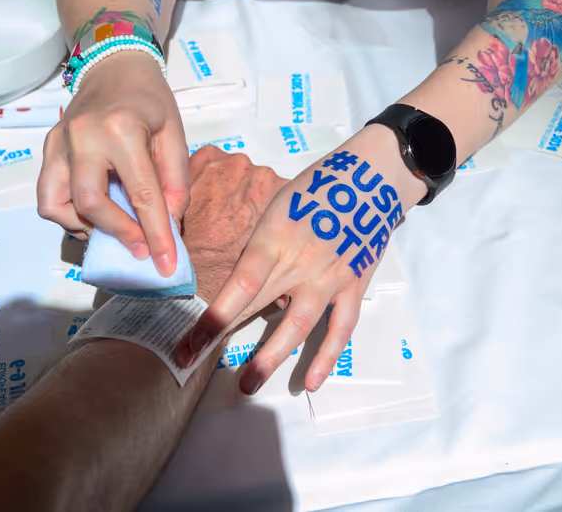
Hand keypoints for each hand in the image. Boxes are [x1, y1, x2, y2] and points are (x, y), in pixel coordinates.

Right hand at [38, 52, 189, 275]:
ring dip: (84, 227)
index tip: (166, 265)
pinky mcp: (47, 148)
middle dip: (117, 234)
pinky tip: (92, 214)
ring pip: (56, 205)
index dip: (156, 235)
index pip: (141, 195)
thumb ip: (175, 179)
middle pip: (90, 204)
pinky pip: (47, 195)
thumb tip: (170, 222)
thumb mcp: (173, 133)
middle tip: (141, 248)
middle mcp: (83, 137)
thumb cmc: (149, 100)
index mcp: (121, 130)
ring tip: (112, 229)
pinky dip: (67, 214)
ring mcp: (58, 143)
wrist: (113, 65)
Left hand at [174, 125, 426, 394]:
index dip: (212, 317)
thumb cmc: (316, 187)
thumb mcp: (276, 206)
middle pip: (256, 307)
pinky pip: (340, 328)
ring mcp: (329, 278)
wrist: (372, 177)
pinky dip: (327, 357)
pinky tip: (310, 382)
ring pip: (297, 325)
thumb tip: (241, 284)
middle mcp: (300, 262)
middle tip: (191, 365)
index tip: (189, 342)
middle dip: (220, 338)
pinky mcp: (353, 287)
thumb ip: (260, 246)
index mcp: (274, 239)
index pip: (239, 287)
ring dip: (271, 357)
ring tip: (247, 384)